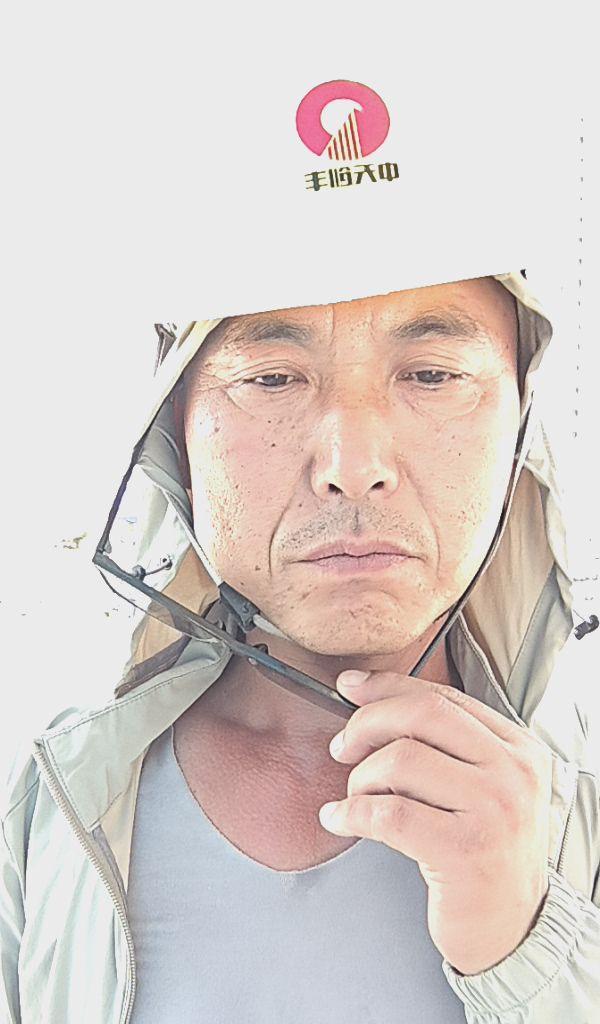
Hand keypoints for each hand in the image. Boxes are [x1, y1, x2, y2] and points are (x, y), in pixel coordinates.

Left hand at [318, 670, 552, 974]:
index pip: (443, 697)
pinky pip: (388, 814)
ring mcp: (493, 811)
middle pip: (421, 715)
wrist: (512, 929)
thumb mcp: (482, 787)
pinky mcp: (465, 852)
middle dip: (366, 723)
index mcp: (518, 748)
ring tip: (356, 798)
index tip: (349, 687)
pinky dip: (350, 813)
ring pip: (400, 761)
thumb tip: (366, 694)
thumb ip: (442, 743)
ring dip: (361, 778)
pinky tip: (339, 818)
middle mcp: (512, 773)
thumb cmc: (483, 853)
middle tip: (342, 747)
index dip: (388, 686)